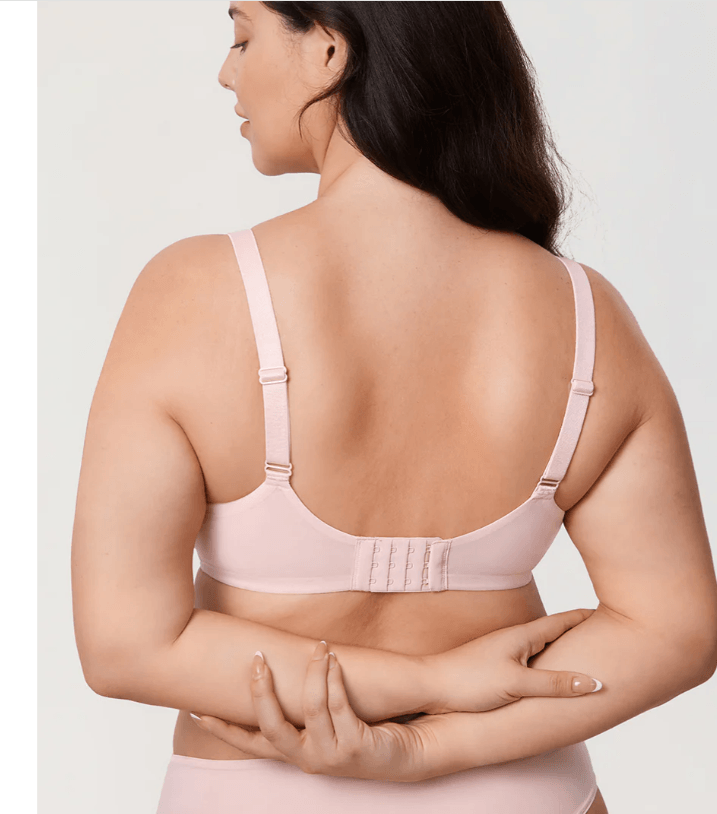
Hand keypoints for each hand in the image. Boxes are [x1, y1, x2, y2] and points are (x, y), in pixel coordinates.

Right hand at [191, 640, 427, 781]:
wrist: (404, 754)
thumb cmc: (358, 730)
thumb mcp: (322, 723)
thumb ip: (298, 708)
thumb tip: (272, 670)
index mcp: (294, 754)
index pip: (249, 743)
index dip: (223, 728)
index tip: (196, 710)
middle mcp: (307, 759)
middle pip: (271, 727)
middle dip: (261, 692)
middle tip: (256, 660)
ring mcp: (331, 755)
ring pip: (310, 709)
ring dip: (311, 672)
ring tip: (316, 646)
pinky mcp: (356, 746)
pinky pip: (338, 705)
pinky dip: (334, 679)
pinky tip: (333, 659)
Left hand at [423, 608, 602, 713]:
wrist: (430, 687)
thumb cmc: (469, 682)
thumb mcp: (517, 684)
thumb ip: (556, 684)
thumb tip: (595, 683)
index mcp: (523, 635)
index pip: (564, 620)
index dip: (588, 617)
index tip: (613, 610)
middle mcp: (516, 638)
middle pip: (557, 631)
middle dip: (582, 631)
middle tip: (608, 629)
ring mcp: (506, 651)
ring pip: (544, 646)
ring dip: (566, 646)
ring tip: (587, 648)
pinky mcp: (498, 666)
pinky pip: (533, 660)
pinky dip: (550, 662)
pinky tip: (551, 671)